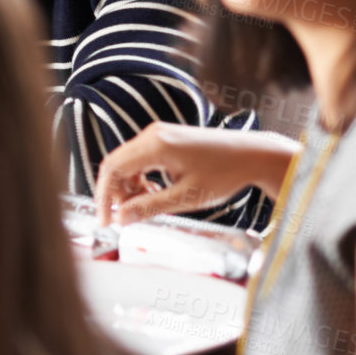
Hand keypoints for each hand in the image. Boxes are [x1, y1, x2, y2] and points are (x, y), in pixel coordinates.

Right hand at [95, 123, 297, 225]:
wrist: (252, 155)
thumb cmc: (225, 174)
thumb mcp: (186, 198)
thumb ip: (150, 207)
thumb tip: (121, 218)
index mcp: (156, 144)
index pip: (112, 168)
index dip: (103, 196)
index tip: (106, 221)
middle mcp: (153, 134)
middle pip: (116, 164)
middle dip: (115, 193)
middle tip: (125, 217)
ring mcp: (159, 134)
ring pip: (127, 162)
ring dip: (129, 187)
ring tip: (145, 206)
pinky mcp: (166, 139)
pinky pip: (140, 159)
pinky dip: (140, 178)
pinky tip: (155, 192)